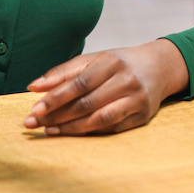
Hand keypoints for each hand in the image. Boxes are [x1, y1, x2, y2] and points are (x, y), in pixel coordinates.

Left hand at [23, 40, 187, 135]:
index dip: (56, 97)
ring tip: (49, 131)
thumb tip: (34, 86)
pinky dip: (89, 132)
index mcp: (112, 62)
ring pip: (99, 119)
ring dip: (71, 128)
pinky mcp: (142, 116)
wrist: (160, 67)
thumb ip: (65, 72)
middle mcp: (126, 80)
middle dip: (57, 115)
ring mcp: (136, 100)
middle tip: (34, 123)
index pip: (80, 83)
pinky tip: (71, 133)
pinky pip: (111, 128)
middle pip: (87, 103)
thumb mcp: (95, 59)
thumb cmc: (120, 63)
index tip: (35, 108)